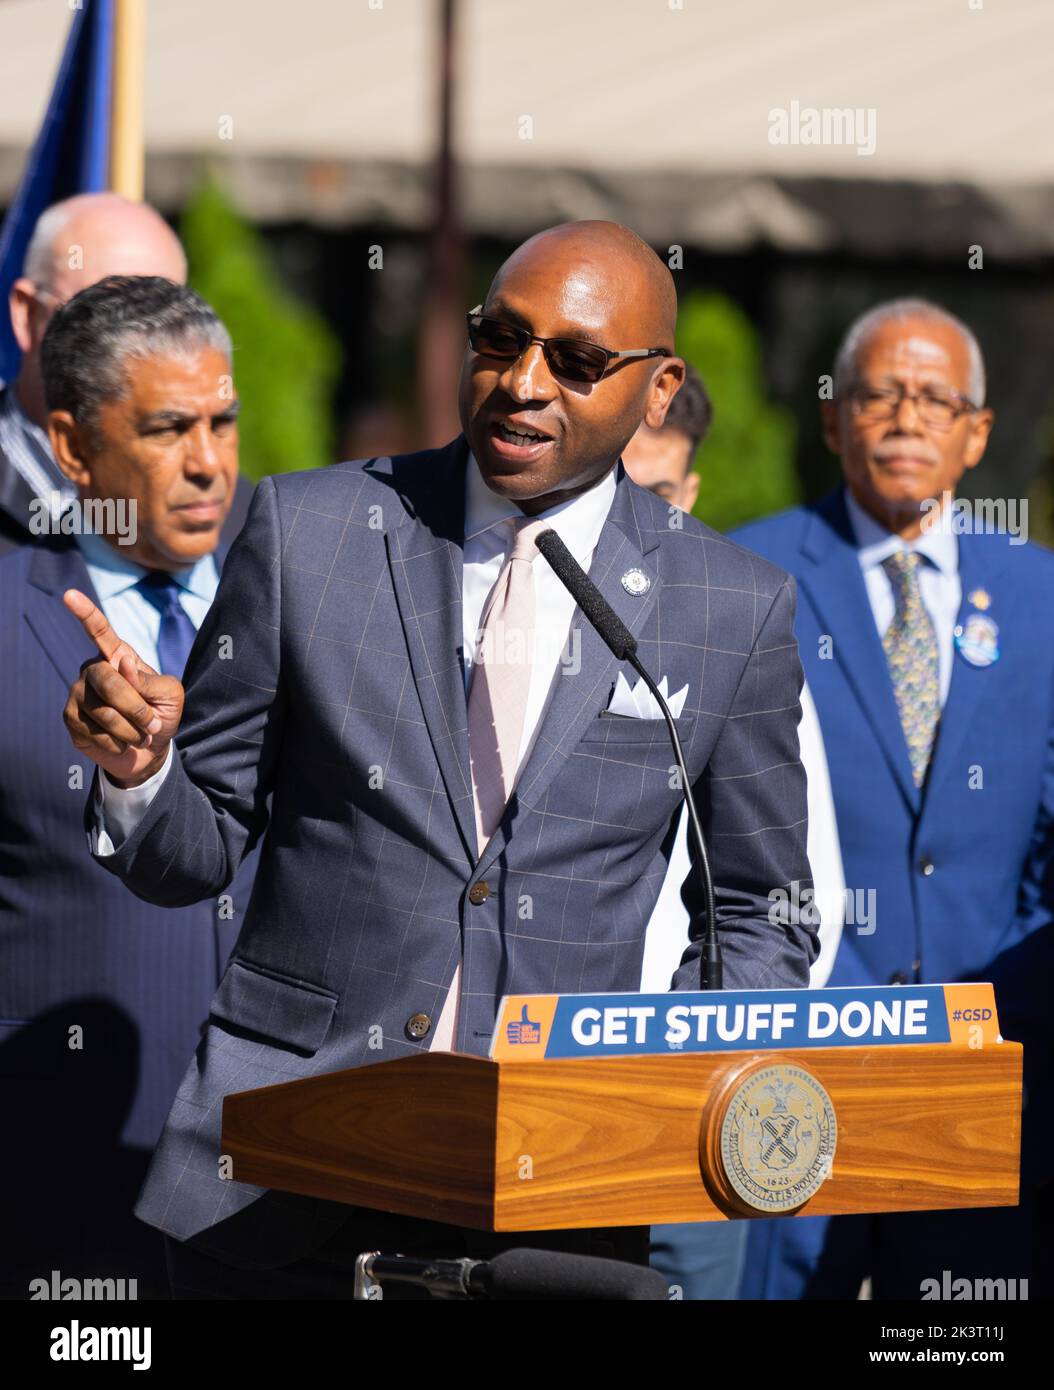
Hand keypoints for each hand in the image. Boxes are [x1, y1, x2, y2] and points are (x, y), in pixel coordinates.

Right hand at [62, 589, 184, 786]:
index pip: (99, 631)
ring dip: (132, 731)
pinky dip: (119, 743)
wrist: (148, 751)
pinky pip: (96, 732)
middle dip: (137, 709)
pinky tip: (121, 743)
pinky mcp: (71, 718)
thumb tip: (123, 664)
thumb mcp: (170, 695)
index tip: (69, 595)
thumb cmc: (161, 714)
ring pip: (104, 712)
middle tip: (153, 724)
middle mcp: (93, 670)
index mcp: (118, 656)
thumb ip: (151, 680)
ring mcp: (79, 693)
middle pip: (109, 682)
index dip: (85, 613)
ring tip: (140, 735)